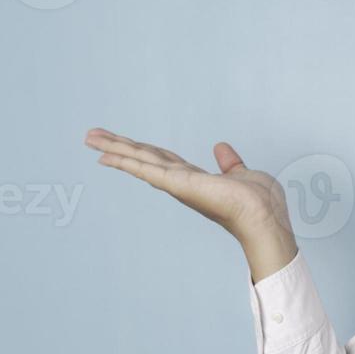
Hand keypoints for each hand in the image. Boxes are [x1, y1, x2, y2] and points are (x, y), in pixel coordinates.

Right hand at [83, 127, 297, 279]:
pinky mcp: (178, 184)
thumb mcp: (242, 175)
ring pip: (140, 160)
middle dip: (118, 146)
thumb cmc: (259, 203)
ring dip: (114, 148)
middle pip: (144, 157)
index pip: (161, 159)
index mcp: (194, 179)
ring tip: (90, 138)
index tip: (120, 141)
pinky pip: (147, 169)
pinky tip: (106, 155)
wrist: (264, 218)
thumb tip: (220, 147)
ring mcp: (177, 184)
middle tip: (91, 135)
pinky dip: (126, 161)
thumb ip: (228, 163)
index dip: (141, 149)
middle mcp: (181, 182)